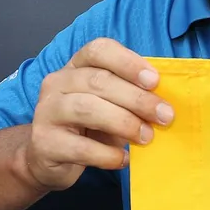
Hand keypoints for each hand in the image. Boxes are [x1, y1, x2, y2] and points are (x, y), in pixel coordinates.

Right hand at [21, 38, 173, 191]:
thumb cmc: (86, 127)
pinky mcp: (45, 143)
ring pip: (88, 108)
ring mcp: (47, 111)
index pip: (98, 50)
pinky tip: (123, 159)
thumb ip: (129, 98)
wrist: (48, 158)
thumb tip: (163, 105)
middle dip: (137, 98)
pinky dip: (108, 155)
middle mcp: (57, 83)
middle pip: (98, 81)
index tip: (155, 81)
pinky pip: (81, 147)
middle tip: (164, 116)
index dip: (128, 62)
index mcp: (76, 66)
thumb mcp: (108, 105)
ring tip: (146, 137)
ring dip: (124, 122)